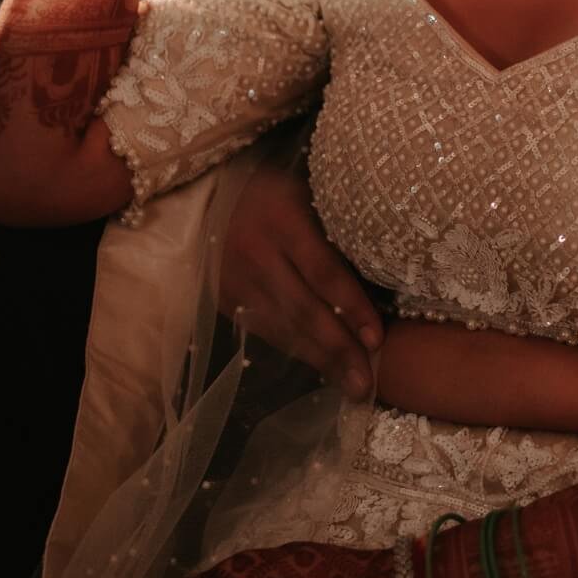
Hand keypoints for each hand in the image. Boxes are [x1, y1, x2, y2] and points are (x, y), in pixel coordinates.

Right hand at [220, 160, 382, 399]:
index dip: (351, 307)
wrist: (200, 196)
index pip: (324, 271)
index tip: (376, 338)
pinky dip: (295, 350)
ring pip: (285, 328)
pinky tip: (319, 367)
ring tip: (351, 387)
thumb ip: (328, 230)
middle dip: (339, 349)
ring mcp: (238, 281)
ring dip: (320, 360)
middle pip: (305, 309)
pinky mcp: (226, 300)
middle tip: (367, 384)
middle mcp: (259, 255)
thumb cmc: (267, 190)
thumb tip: (375, 271)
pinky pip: (266, 330)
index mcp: (283, 221)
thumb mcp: (302, 193)